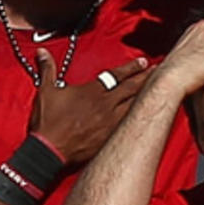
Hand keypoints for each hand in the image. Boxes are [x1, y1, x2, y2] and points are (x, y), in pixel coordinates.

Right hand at [29, 52, 149, 165]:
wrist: (50, 151)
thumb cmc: (48, 122)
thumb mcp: (45, 91)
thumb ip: (47, 70)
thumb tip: (42, 53)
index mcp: (92, 92)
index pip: (116, 76)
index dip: (131, 68)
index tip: (143, 62)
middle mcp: (106, 105)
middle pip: (132, 88)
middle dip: (147, 78)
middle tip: (160, 71)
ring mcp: (111, 123)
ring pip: (136, 106)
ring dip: (148, 97)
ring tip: (161, 90)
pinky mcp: (111, 138)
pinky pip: (131, 125)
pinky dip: (141, 118)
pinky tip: (148, 116)